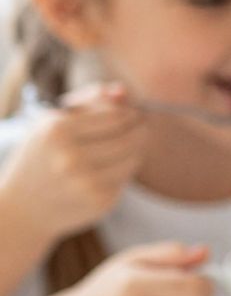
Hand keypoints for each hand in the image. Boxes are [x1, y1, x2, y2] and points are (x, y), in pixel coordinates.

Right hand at [0, 84, 143, 243]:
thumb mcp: (53, 121)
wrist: (23, 205)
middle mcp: (71, 157)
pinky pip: (126, 179)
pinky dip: (123, 172)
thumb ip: (89, 100)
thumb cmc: (42, 155)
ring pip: (134, 158)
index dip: (130, 113)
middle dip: (140, 129)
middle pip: (130, 137)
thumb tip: (122, 90)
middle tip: (141, 127)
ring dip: (136, 150)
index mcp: (57, 131)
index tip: (133, 112)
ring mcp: (87, 182)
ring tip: (124, 146)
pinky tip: (108, 170)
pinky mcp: (100, 202)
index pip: (116, 116)